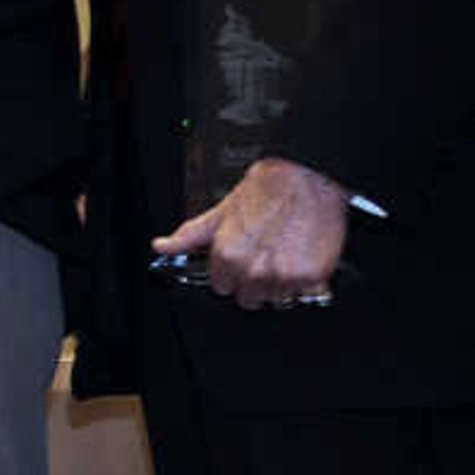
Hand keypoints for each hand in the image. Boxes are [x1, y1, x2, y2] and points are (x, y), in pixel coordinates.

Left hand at [153, 153, 350, 307]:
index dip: (231, 273)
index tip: (241, 260)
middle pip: (249, 298)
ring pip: (277, 298)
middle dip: (254, 281)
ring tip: (284, 253)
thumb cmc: (267, 188)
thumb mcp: (221, 211)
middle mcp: (255, 270)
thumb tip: (162, 246)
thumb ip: (190, 236)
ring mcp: (284, 276)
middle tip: (264, 255)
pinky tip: (302, 256)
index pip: (222, 287)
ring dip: (280, 283)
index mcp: (229, 256)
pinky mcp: (312, 277)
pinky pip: (305, 292)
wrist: (307, 176)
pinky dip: (306, 280)